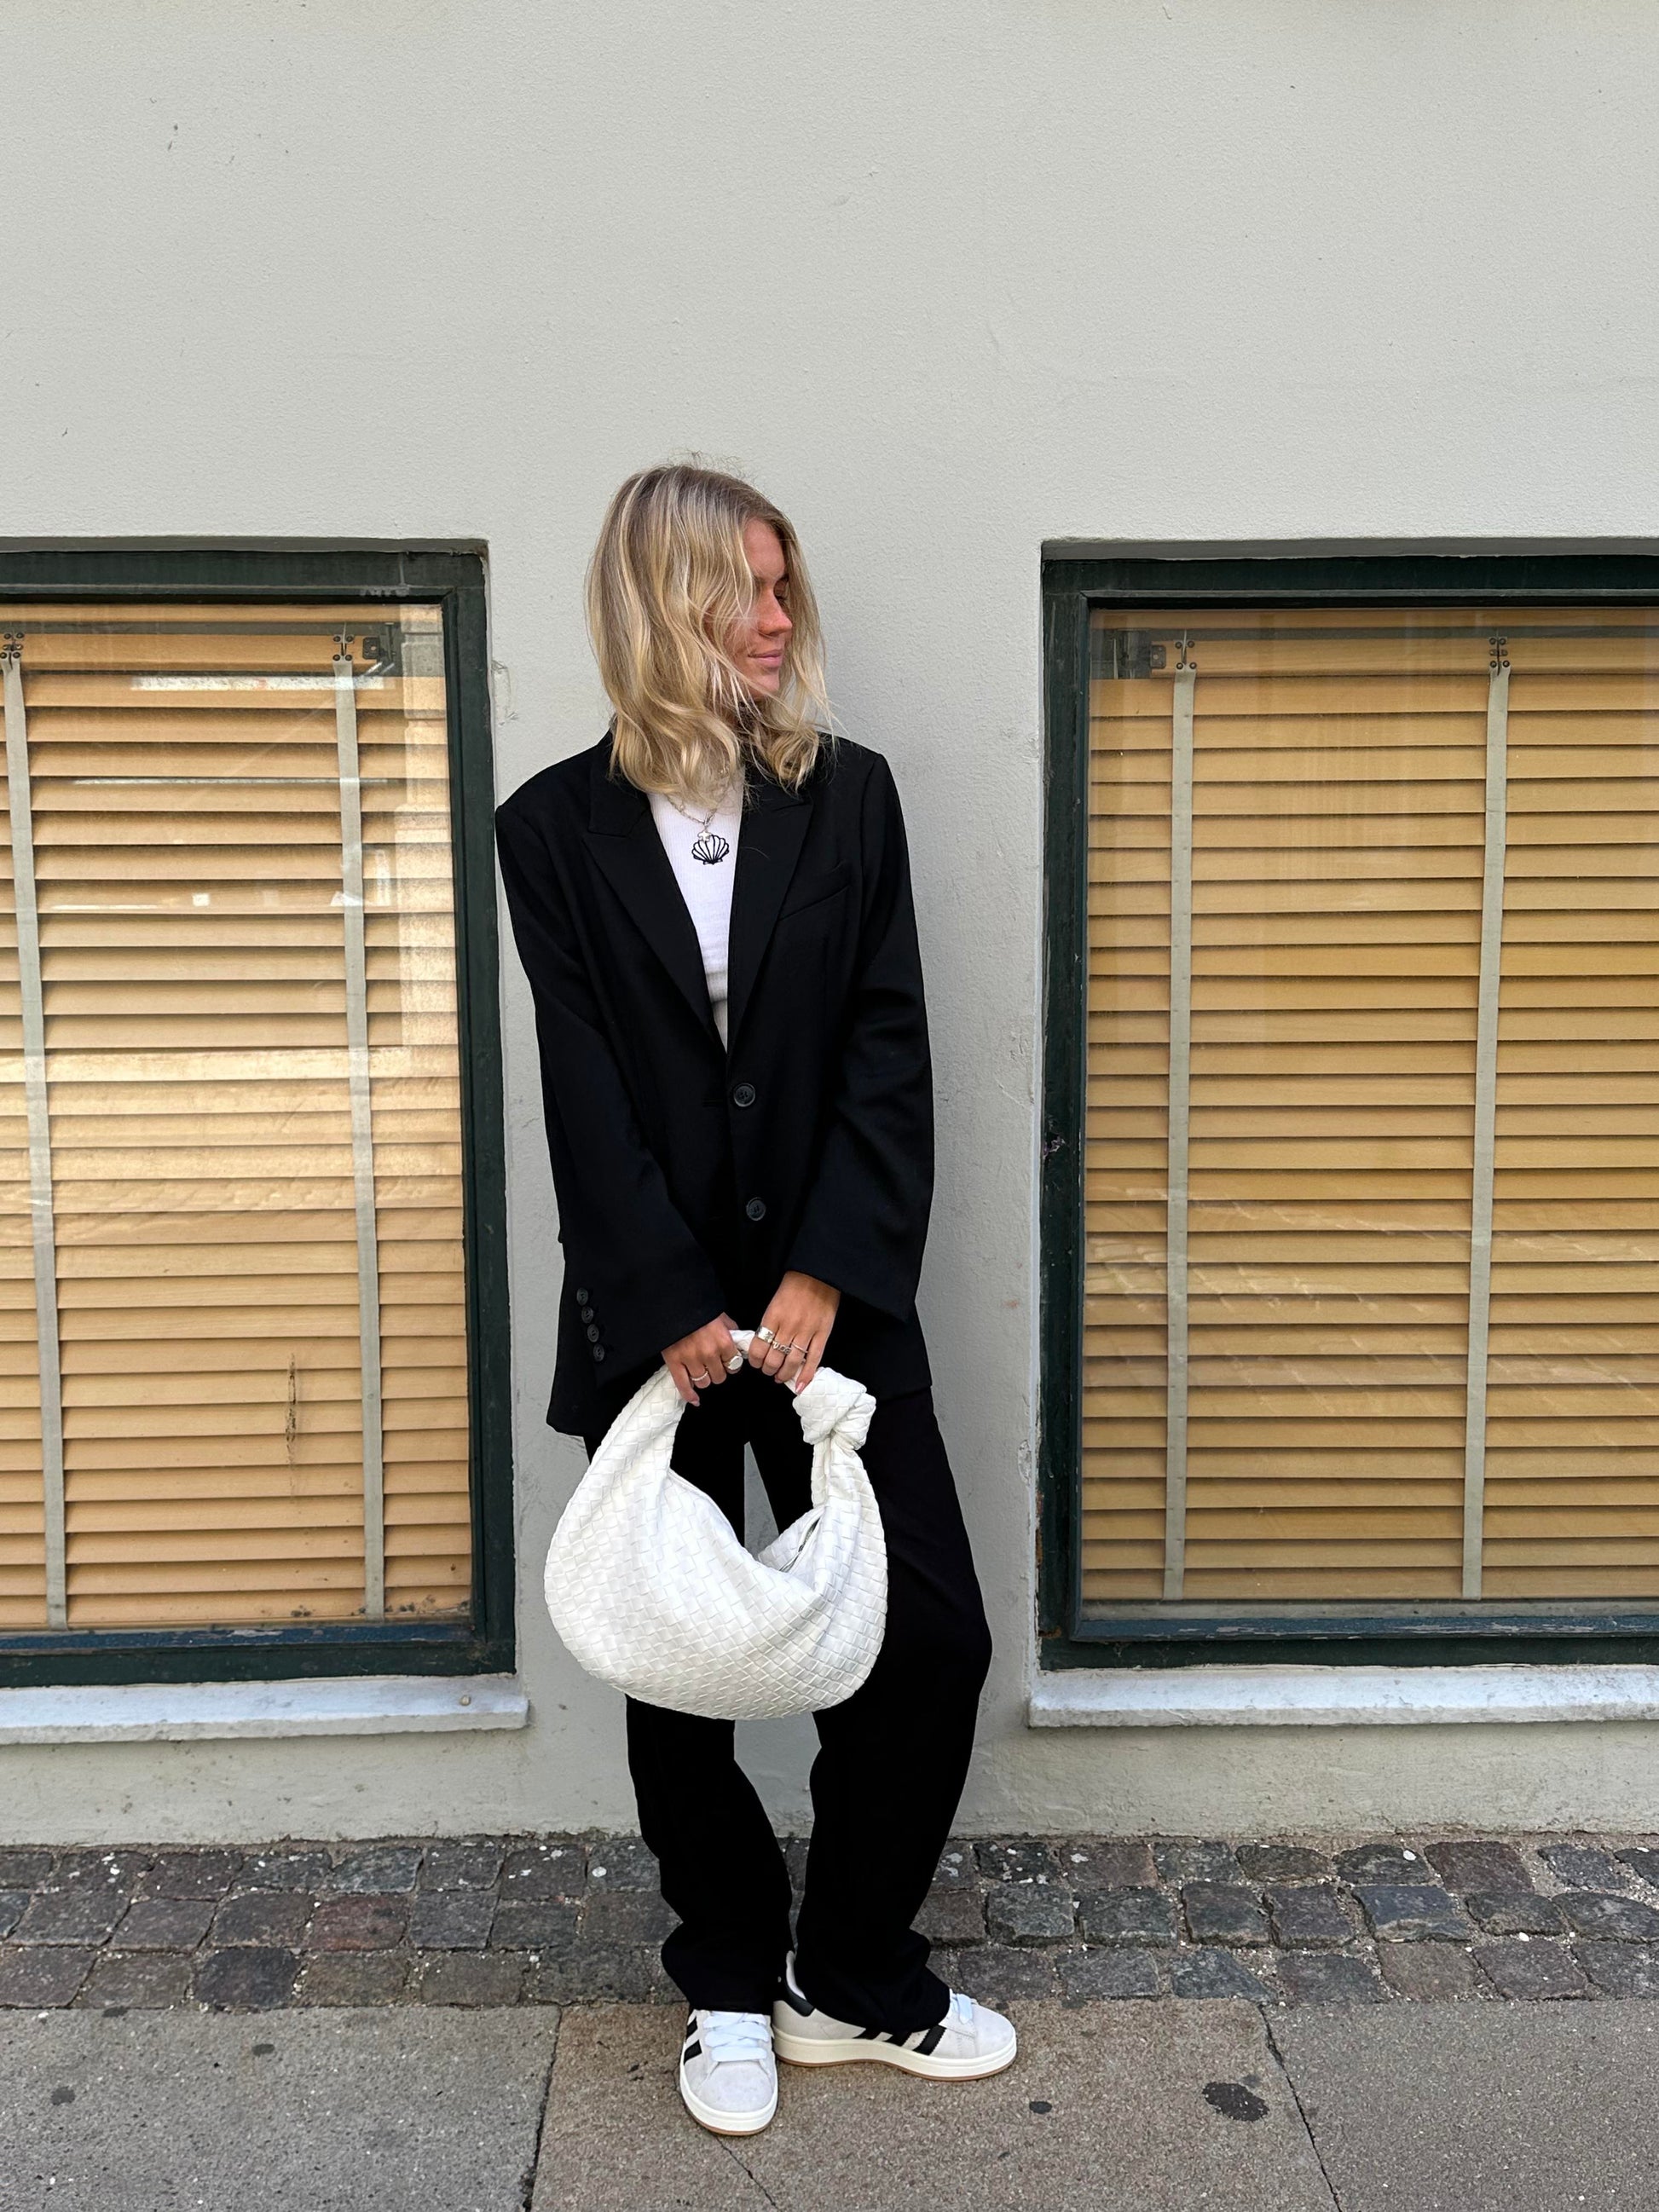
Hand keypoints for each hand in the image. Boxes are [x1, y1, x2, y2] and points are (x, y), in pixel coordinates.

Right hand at [662, 1312, 742, 1405]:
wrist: (673, 1303)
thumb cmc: (697, 1308)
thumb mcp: (720, 1315)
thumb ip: (730, 1329)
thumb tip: (737, 1339)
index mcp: (723, 1341)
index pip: (734, 1364)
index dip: (731, 1364)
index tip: (728, 1362)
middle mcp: (709, 1353)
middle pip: (719, 1377)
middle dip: (718, 1372)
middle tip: (713, 1365)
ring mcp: (691, 1360)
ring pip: (704, 1382)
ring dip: (704, 1379)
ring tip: (701, 1371)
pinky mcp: (674, 1363)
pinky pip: (683, 1386)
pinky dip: (689, 1395)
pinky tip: (695, 1399)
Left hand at [747, 1271, 840, 1391]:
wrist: (817, 1275)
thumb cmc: (794, 1286)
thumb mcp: (775, 1303)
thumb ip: (770, 1323)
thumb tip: (764, 1343)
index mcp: (773, 1317)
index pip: (759, 1347)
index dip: (756, 1360)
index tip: (756, 1362)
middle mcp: (788, 1327)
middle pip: (774, 1358)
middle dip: (768, 1369)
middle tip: (768, 1370)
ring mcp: (806, 1332)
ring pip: (792, 1362)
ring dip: (784, 1374)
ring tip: (780, 1377)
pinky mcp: (822, 1334)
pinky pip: (813, 1359)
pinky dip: (806, 1374)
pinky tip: (800, 1384)